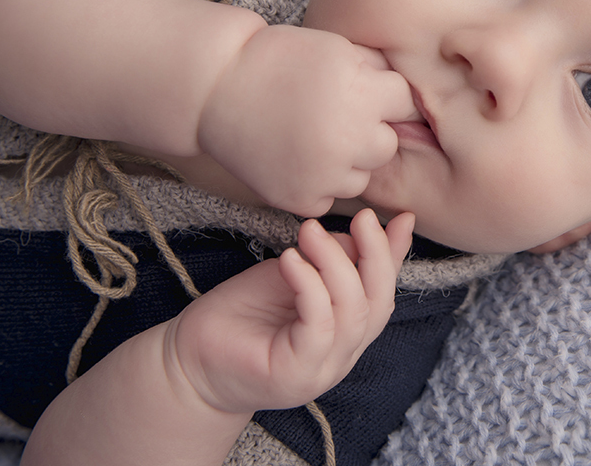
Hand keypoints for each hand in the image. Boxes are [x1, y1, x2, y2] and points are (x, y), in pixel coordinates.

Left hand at [165, 210, 415, 413]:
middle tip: (361, 218)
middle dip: (376, 256)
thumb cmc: (242, 314)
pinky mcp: (296, 373)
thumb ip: (331, 260)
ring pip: (353, 313)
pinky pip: (318, 326)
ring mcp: (322, 369)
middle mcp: (342, 354)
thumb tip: (368, 230)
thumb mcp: (294, 275)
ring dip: (335, 264)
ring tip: (309, 233)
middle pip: (379, 304)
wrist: (190, 358)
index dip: (394, 256)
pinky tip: (291, 260)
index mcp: (346, 332)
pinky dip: (310, 287)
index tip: (399, 217)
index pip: (383, 293)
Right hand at [197, 25, 417, 215]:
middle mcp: (347, 138)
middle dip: (369, 131)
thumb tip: (418, 98)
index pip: (405, 103)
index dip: (383, 94)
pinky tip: (294, 157)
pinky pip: (330, 198)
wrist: (215, 88)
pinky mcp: (300, 199)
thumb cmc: (279, 59)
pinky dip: (317, 183)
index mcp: (361, 95)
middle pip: (387, 145)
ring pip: (362, 177)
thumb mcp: (338, 48)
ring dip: (346, 161)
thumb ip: (379, 72)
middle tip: (334, 116)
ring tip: (310, 136)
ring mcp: (323, 174)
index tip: (359, 90)